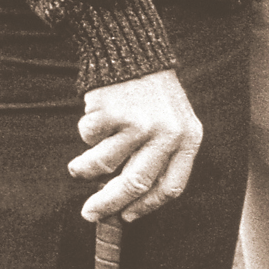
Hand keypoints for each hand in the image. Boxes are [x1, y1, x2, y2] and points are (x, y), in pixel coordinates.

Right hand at [68, 69, 201, 222]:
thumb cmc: (153, 94)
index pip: (171, 187)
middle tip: (90, 214)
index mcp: (189, 138)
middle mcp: (167, 133)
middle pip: (135, 185)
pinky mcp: (113, 113)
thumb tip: (129, 204)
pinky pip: (88, 140)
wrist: (135, 51)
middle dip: (108, 205)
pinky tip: (95, 119)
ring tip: (79, 165)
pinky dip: (86, 135)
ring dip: (85, 169)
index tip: (127, 216)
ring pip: (103, 165)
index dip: (146, 207)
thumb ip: (161, 157)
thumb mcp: (174, 122)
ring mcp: (140, 123)